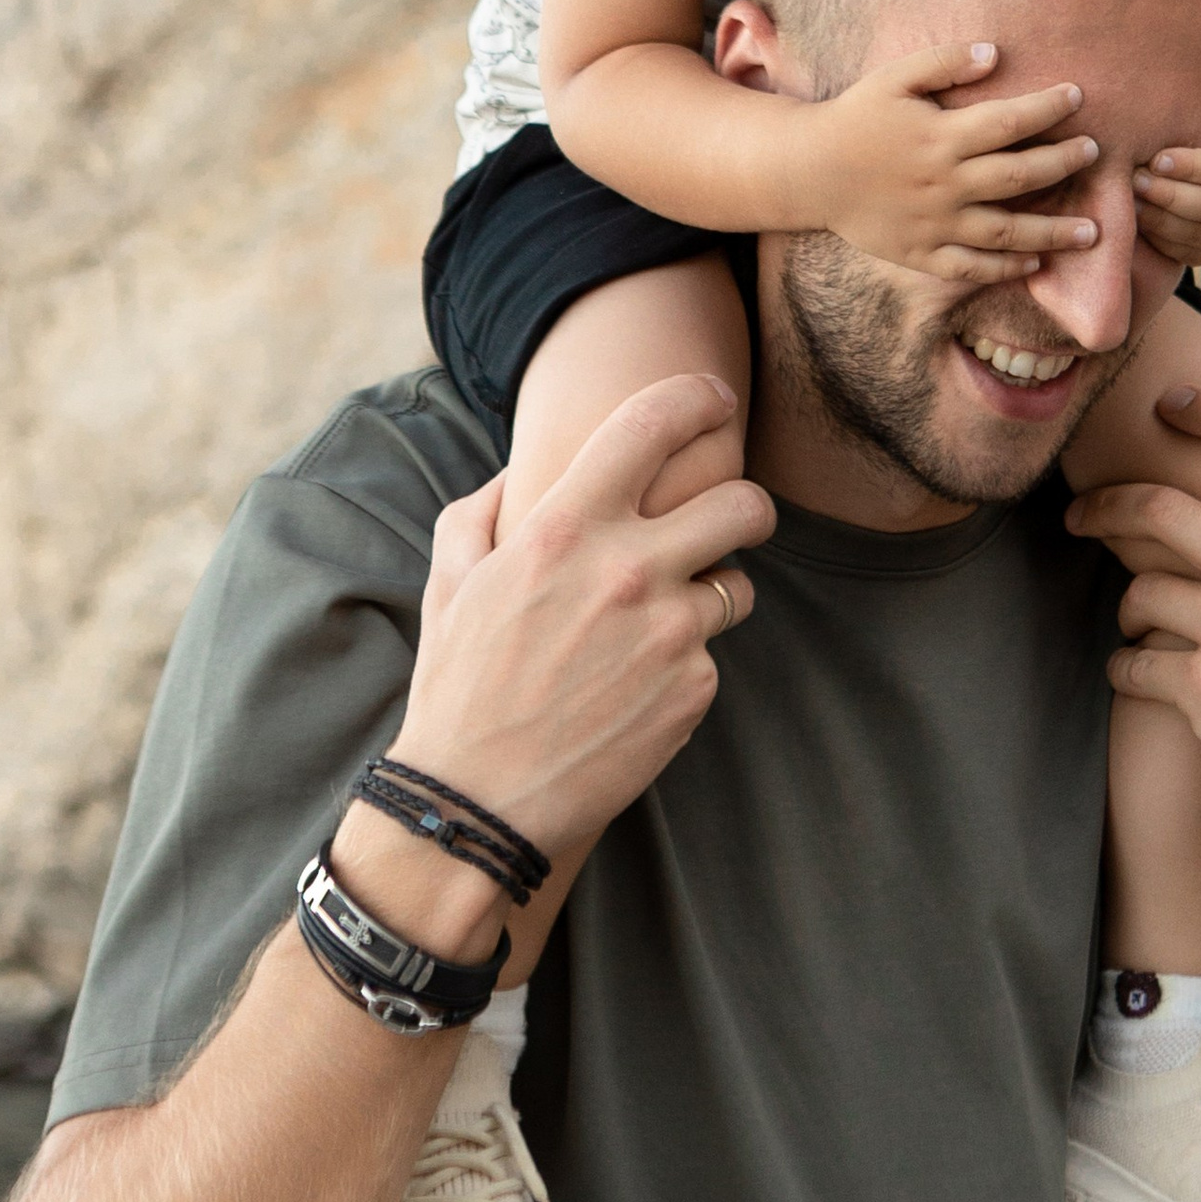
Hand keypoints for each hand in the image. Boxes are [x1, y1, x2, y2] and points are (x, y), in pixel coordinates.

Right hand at [390, 377, 775, 868]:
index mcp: (565, 530)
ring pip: (737, 585)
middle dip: (749, 506)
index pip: (656, 423)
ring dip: (714, 592)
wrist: (477, 802)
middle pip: (743, 504)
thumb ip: (484, 511)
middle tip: (736, 518)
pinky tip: (633, 690)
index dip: (699, 399)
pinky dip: (683, 664)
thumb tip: (521, 473)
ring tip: (661, 623)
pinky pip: (710, 655)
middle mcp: (628, 571)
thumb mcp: (450, 582)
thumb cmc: (459, 687)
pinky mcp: (693, 690)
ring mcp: (669, 633)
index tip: (715, 401)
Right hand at [807, 39, 1101, 280]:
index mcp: (941, 136)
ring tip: (1092, 232)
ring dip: (1052, 233)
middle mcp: (944, 183)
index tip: (1078, 96)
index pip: (1009, 122)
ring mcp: (935, 223)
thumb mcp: (894, 78)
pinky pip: (970, 267)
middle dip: (1064, 163)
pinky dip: (1004, 268)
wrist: (808, 171)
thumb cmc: (856, 117)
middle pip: (1019, 176)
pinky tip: (1034, 263)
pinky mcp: (920, 253)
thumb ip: (944, 62)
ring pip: (1005, 231)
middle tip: (1095, 154)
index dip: (1048, 108)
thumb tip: (995, 52)